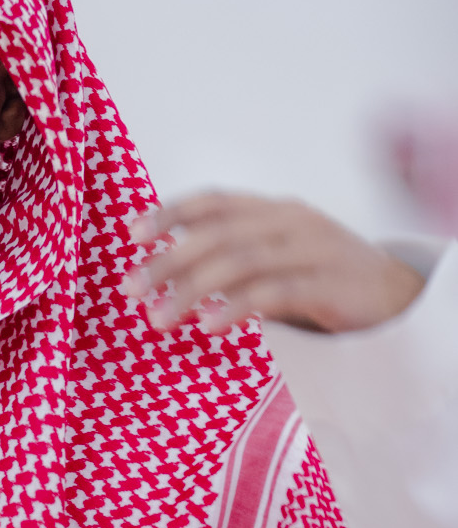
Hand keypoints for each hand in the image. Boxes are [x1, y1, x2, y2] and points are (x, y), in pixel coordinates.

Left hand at [122, 191, 424, 335]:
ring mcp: (312, 250)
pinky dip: (237, 307)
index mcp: (272, 210)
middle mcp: (290, 222)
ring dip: (191, 290)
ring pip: (240, 262)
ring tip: (158, 318)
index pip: (214, 201)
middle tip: (130, 290)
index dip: (171, 213)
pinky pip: (274, 293)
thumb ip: (231, 257)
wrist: (398, 298)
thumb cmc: (323, 281)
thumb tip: (164, 276)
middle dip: (167, 260)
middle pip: (217, 233)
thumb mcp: (276, 258)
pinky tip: (209, 326)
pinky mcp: (329, 285)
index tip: (131, 234)